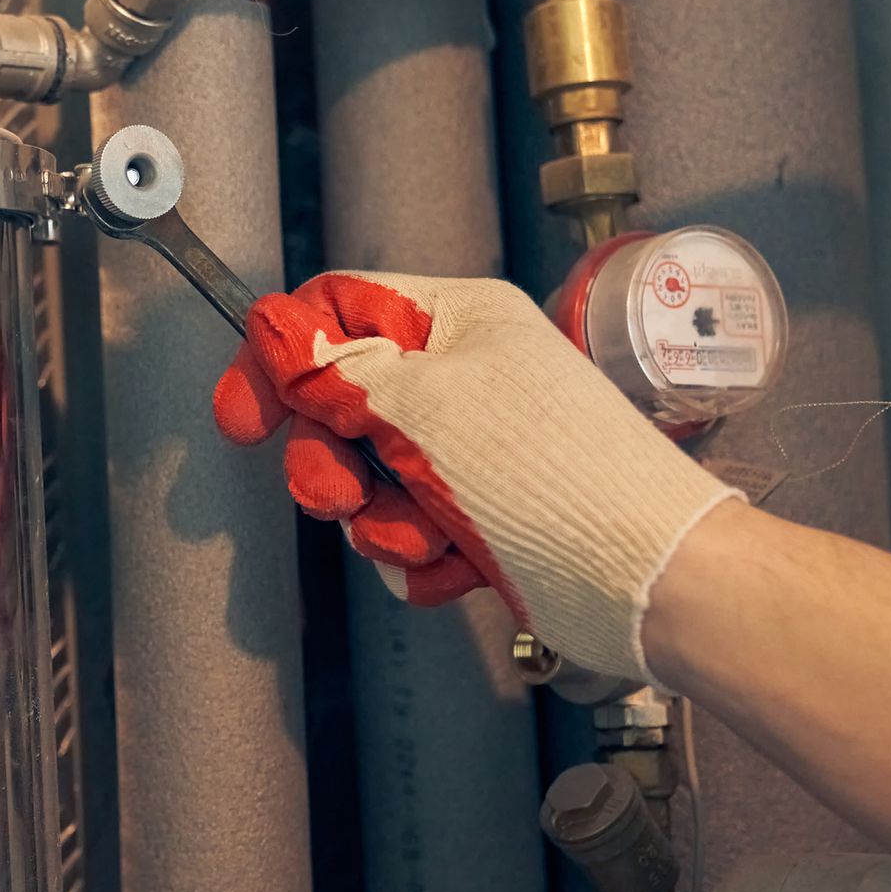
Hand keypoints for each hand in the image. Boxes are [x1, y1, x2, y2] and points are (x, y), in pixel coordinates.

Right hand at [214, 270, 736, 680]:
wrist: (647, 580)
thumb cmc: (553, 475)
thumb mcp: (423, 407)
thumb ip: (336, 370)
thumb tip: (273, 329)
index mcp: (459, 323)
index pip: (339, 311)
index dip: (281, 358)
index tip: (243, 418)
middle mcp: (465, 380)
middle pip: (342, 407)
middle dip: (332, 463)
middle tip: (335, 496)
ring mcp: (474, 454)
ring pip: (370, 482)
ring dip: (383, 522)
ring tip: (426, 538)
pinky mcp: (483, 520)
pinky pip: (409, 534)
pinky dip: (420, 560)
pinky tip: (456, 569)